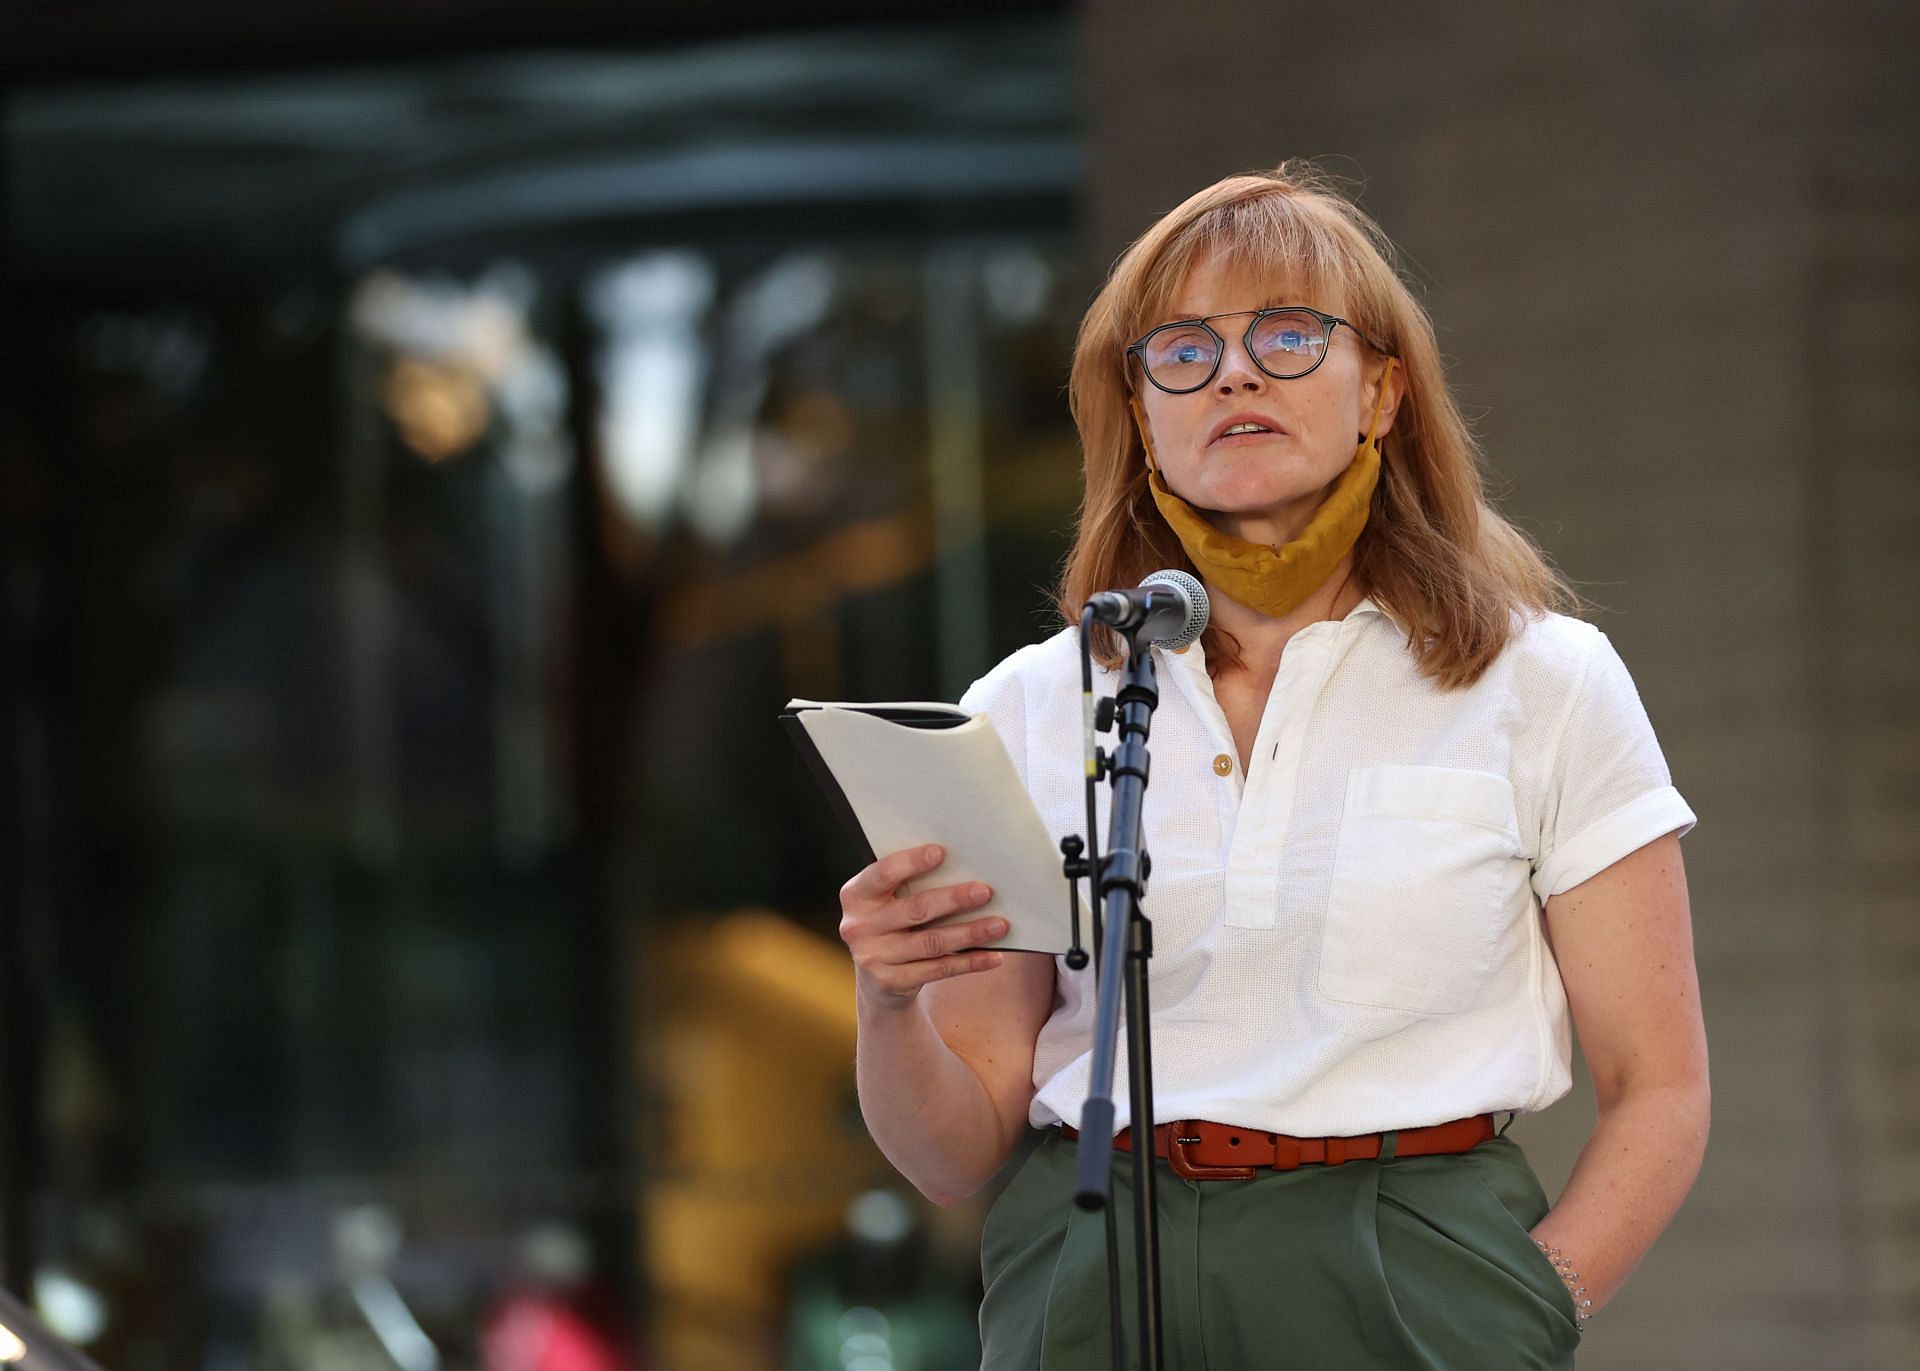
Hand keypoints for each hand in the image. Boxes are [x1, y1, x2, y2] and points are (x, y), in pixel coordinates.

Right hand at [838, 844, 1005, 1010]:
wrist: (878, 980)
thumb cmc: (894, 923)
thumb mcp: (890, 902)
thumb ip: (911, 885)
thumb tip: (966, 866)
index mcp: (856, 895)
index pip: (882, 874)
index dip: (911, 863)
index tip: (941, 852)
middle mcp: (858, 926)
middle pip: (915, 909)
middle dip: (953, 899)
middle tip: (985, 891)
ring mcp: (872, 957)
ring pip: (932, 942)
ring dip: (970, 933)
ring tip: (1000, 925)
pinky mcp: (891, 983)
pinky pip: (938, 969)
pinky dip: (970, 962)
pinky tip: (994, 956)